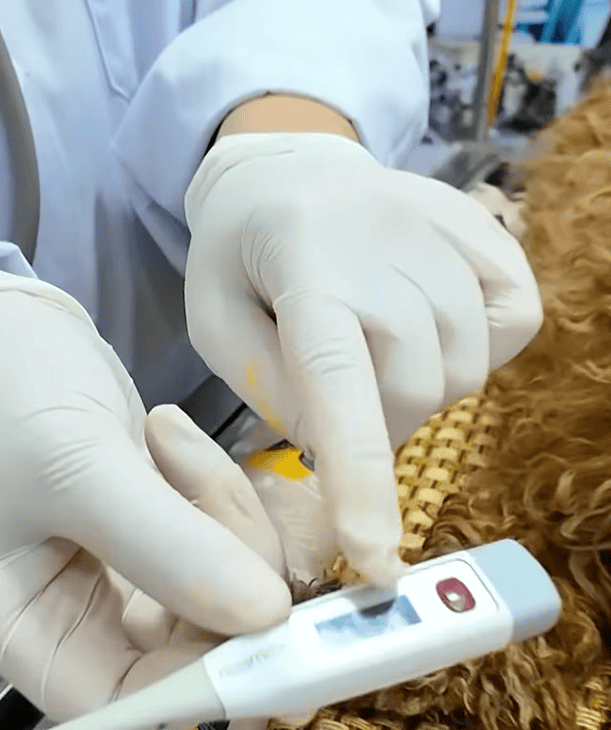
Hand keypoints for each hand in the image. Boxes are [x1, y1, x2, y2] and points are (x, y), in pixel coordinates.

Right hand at [0, 399, 280, 729]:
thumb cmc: (4, 394)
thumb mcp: (80, 470)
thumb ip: (168, 549)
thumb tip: (267, 619)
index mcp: (21, 629)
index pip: (116, 705)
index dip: (197, 690)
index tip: (271, 639)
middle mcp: (71, 618)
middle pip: (182, 652)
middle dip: (223, 585)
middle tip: (225, 507)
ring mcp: (120, 574)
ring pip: (216, 592)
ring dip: (221, 520)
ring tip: (168, 440)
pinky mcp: (157, 531)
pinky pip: (218, 539)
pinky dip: (214, 494)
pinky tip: (167, 434)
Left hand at [184, 132, 541, 586]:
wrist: (290, 170)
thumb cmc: (239, 257)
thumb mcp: (212, 320)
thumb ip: (265, 386)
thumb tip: (337, 441)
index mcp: (303, 265)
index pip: (338, 381)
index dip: (360, 477)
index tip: (375, 559)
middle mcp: (385, 242)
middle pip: (415, 389)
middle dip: (378, 429)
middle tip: (342, 411)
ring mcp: (446, 227)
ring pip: (467, 365)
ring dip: (422, 391)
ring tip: (378, 358)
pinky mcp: (487, 227)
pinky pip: (517, 319)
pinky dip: (482, 348)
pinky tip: (429, 330)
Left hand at [437, 0, 548, 39]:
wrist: (438, 9)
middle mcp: (494, 4)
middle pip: (518, 3)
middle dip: (533, 2)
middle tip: (546, 1)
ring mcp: (490, 18)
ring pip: (514, 16)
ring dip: (529, 16)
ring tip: (543, 15)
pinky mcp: (484, 31)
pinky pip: (502, 34)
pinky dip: (514, 36)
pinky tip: (527, 37)